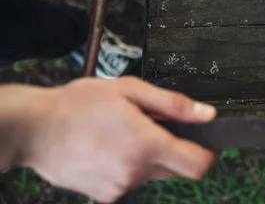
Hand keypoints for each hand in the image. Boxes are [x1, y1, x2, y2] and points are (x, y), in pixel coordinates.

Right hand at [22, 77, 216, 202]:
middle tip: (155, 125)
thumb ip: (173, 104)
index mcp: (147, 145)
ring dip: (150, 156)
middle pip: (178, 169)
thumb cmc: (78, 104)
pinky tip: (111, 147)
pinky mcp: (105, 194)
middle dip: (177, 149)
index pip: (199, 165)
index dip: (209, 153)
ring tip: (124, 133)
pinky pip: (131, 180)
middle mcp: (136, 172)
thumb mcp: (130, 91)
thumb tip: (206, 114)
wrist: (34, 129)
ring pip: (154, 174)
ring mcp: (120, 187)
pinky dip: (130, 165)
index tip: (207, 141)